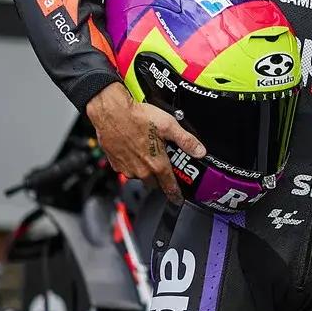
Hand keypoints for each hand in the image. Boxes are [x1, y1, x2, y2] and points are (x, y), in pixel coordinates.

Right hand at [85, 82, 205, 203]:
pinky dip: (131, 163)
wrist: (111, 112)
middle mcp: (141, 171)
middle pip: (155, 183)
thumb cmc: (137, 117)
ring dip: (145, 169)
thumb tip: (200, 151)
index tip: (178, 198)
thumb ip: (186, 140)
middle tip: (162, 164)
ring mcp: (127, 169)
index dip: (176, 194)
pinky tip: (133, 149)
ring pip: (140, 176)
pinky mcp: (115, 164)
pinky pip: (127, 169)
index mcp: (156, 164)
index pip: (170, 187)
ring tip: (147, 151)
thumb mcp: (168, 125)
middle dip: (160, 177)